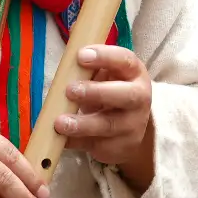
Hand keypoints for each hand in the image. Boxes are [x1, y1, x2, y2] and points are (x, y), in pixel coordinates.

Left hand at [58, 44, 156, 188]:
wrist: (130, 128)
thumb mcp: (107, 76)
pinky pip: (95, 145)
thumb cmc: (110, 92)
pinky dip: (75, 142)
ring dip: (83, 124)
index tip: (81, 55)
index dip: (105, 57)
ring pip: (109, 125)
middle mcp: (138, 99)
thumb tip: (68, 50)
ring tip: (60, 122)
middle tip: (70, 90)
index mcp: (134, 74)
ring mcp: (130, 125)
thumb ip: (90, 66)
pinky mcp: (118, 146)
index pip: (125, 61)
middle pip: (125, 95)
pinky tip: (59, 139)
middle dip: (96, 92)